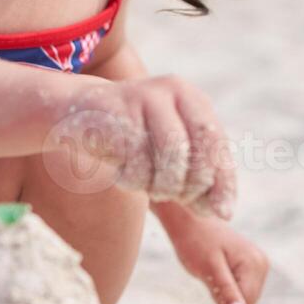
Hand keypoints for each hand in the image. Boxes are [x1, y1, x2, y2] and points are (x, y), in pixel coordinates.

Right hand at [53, 75, 236, 219]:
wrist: (79, 111)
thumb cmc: (131, 138)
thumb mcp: (169, 152)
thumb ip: (195, 175)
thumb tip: (222, 212)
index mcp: (192, 99)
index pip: (217, 144)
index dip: (224, 181)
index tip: (222, 213)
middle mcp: (174, 91)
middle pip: (200, 151)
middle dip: (192, 185)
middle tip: (176, 198)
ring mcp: (145, 98)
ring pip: (172, 159)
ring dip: (162, 186)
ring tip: (149, 187)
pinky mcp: (118, 112)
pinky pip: (138, 162)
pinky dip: (134, 180)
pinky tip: (124, 174)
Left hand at [165, 212, 268, 303]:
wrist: (191, 219)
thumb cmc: (196, 242)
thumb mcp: (208, 270)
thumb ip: (226, 293)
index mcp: (254, 264)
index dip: (223, 300)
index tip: (210, 278)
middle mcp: (262, 263)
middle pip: (247, 302)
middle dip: (226, 295)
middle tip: (211, 273)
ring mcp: (258, 263)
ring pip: (244, 297)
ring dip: (225, 289)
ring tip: (214, 268)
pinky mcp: (252, 264)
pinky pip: (241, 288)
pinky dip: (226, 283)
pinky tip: (218, 266)